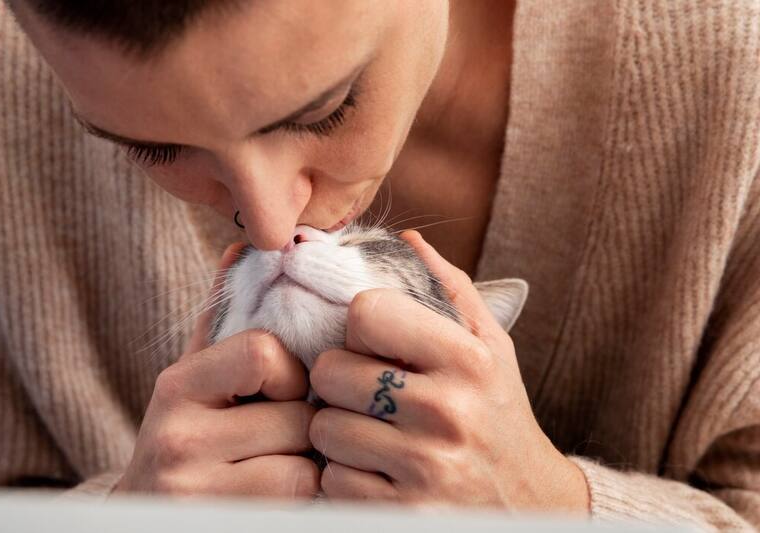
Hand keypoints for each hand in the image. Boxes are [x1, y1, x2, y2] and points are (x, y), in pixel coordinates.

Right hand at [114, 244, 318, 497]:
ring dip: (306, 463)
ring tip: (275, 465)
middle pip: (296, 413)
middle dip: (302, 424)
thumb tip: (243, 247)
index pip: (263, 352)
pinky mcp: (222, 521)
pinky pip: (301, 497)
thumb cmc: (188, 439)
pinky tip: (275, 494)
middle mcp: (179, 437)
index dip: (289, 373)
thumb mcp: (194, 379)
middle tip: (281, 435)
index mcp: (177, 386)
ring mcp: (195, 488)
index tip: (279, 391)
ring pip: (305, 460)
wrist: (147, 518)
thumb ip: (220, 319)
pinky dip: (302, 495)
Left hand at [309, 231, 589, 511]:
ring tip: (373, 432)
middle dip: (340, 381)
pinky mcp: (405, 514)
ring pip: (324, 429)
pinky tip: (379, 471)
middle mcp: (446, 413)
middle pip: (330, 371)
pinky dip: (346, 476)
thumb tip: (407, 239)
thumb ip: (451, 289)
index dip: (360, 326)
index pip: (366, 313)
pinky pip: (333, 481)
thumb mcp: (492, 346)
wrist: (531, 504)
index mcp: (467, 360)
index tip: (374, 343)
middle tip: (366, 391)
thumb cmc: (500, 413)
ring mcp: (425, 469)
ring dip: (339, 431)